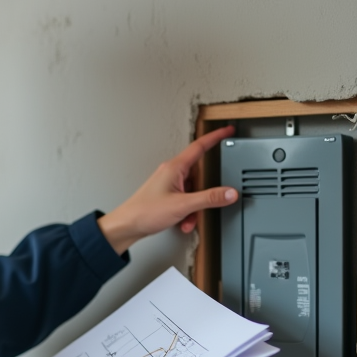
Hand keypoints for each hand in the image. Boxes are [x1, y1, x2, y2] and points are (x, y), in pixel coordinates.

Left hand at [98, 125, 237, 254]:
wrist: (127, 226)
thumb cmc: (145, 212)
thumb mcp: (183, 205)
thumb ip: (209, 198)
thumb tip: (229, 193)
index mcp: (175, 167)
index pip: (200, 146)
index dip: (216, 136)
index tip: (227, 130)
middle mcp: (172, 172)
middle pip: (200, 175)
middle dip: (206, 194)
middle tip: (207, 204)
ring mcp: (169, 184)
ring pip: (193, 190)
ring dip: (195, 207)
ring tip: (188, 218)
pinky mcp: (167, 195)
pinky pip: (186, 199)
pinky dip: (188, 212)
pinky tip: (183, 222)